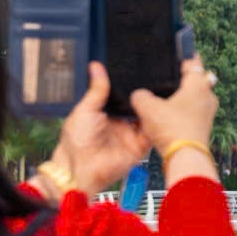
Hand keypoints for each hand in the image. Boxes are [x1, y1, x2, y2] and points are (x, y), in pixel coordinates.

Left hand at [49, 64, 150, 196]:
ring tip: (161, 91)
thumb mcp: (85, 109)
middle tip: (154, 78)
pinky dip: (157, 123)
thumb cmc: (76, 141)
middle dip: (145, 95)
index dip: (130, 85)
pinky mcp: (140, 145)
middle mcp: (120, 122)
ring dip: (153, 108)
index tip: (139, 70)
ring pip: (148, 117)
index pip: (122, 95)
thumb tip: (96, 67)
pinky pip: (152, 133)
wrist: (80, 168)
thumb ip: (96, 89)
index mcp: (106, 112)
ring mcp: (131, 133)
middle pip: (137, 105)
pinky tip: (160, 112)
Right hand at [130, 55, 216, 156]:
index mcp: (198, 84)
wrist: (185, 157)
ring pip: (196, 97)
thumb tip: (139, 95)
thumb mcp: (147, 107)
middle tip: (170, 76)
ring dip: (184, 96)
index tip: (179, 52)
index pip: (194, 62)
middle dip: (185, 78)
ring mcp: (208, 112)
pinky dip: (184, 111)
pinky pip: (194, 112)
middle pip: (198, 79)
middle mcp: (207, 96)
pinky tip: (169, 115)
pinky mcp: (203, 126)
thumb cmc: (172, 129)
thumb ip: (140, 96)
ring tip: (166, 96)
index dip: (184, 57)